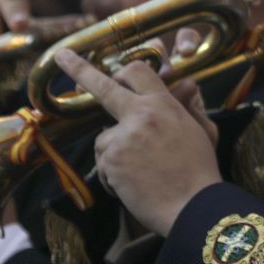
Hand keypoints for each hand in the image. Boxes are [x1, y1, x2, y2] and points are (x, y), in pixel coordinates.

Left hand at [55, 49, 220, 235]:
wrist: (193, 206)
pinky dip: (114, 177)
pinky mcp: (110, 160)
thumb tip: (188, 84)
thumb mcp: (201, 131)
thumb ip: (189, 107)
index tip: (108, 66)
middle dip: (80, 70)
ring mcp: (122, 137)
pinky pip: (104, 164)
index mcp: (164, 105)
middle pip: (103, 87)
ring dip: (115, 153)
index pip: (138, 73)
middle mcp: (141, 114)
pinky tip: (134, 186)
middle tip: (61, 56)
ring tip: (140, 173)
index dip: (123, 69)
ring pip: (105, 138)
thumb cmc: (200, 171)